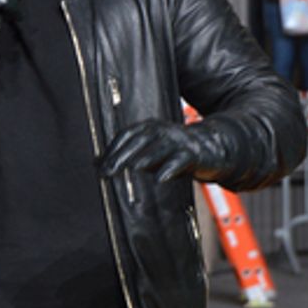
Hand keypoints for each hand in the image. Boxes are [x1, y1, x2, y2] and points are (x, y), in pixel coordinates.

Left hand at [99, 119, 232, 183]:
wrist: (211, 148)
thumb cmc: (172, 151)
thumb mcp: (147, 151)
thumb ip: (125, 156)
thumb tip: (95, 163)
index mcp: (148, 128)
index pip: (126, 135)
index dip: (112, 150)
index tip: (99, 166)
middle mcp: (161, 131)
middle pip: (139, 140)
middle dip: (122, 155)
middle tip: (108, 172)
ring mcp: (178, 141)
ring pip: (160, 148)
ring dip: (147, 157)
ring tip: (134, 168)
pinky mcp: (194, 154)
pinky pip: (181, 160)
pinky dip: (170, 168)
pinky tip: (161, 178)